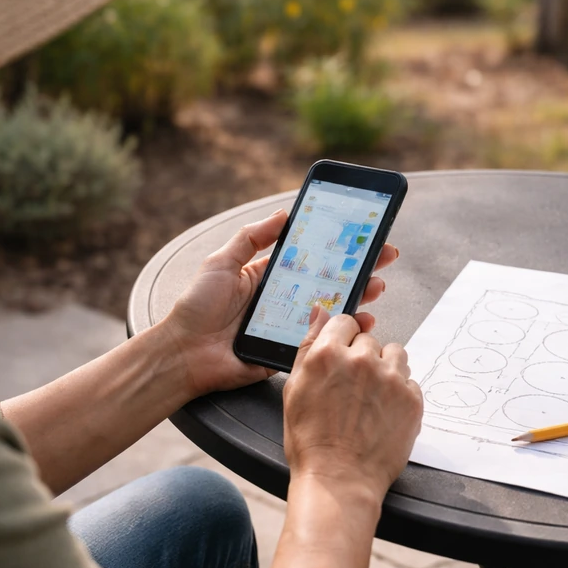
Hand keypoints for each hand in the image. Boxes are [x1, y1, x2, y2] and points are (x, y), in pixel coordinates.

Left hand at [162, 209, 397, 396]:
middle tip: (384, 257)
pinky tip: (362, 321)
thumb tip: (283, 213)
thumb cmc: (196, 308)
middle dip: (358, 270)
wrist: (183, 354)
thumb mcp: (221, 262)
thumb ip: (251, 237)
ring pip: (331, 311)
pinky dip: (344, 332)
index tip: (361, 236)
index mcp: (268, 278)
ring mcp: (288, 327)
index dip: (335, 249)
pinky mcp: (289, 352)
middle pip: (328, 283)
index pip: (310, 259)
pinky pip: (321, 341)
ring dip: (358, 298)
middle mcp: (282, 301)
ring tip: (376, 286)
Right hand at [282, 307, 422, 502]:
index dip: (342, 339)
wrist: (339, 481)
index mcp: (328, 354)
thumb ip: (308, 345)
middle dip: (361, 358)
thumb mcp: (295, 389)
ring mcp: (391, 379)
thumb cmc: (312, 442)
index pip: (345, 321)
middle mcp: (362, 360)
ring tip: (370, 399)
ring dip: (384, 370)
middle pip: (369, 340)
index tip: (342, 354)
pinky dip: (398, 393)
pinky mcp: (412, 399)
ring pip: (394, 355)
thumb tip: (320, 312)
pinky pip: (409, 381)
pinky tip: (382, 413)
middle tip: (352, 389)